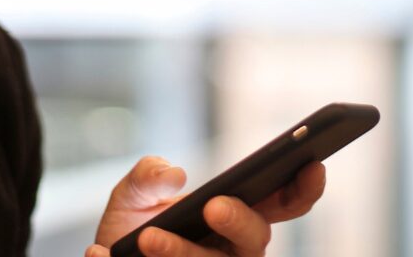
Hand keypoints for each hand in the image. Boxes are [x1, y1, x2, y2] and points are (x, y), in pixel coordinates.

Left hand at [85, 155, 325, 256]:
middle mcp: (229, 253)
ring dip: (182, 253)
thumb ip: (148, 174)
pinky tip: (101, 254)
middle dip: (240, 221)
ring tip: (148, 238)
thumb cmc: (129, 231)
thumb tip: (175, 175)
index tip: (312, 165)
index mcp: (231, 219)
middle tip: (212, 205)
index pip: (279, 205)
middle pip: (256, 241)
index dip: (301, 189)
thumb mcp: (132, 193)